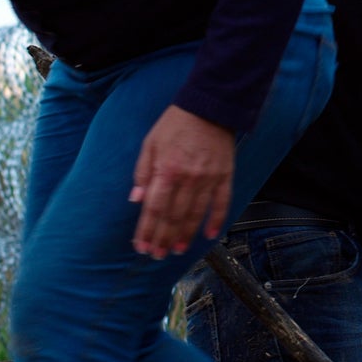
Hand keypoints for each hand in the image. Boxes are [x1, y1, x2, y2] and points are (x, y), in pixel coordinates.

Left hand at [130, 105, 234, 258]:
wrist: (210, 106)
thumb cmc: (176, 124)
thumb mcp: (150, 143)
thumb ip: (143, 173)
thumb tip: (137, 200)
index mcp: (166, 170)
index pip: (154, 208)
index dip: (147, 230)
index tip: (142, 246)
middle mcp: (188, 178)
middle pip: (173, 216)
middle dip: (163, 238)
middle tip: (157, 255)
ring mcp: (209, 179)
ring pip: (195, 214)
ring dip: (185, 235)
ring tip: (177, 251)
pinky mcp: (225, 175)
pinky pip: (222, 203)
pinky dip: (216, 221)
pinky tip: (209, 235)